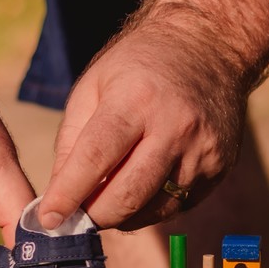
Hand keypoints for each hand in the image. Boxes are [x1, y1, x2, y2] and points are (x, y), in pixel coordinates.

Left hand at [37, 18, 245, 231]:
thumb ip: (73, 142)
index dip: (69, 193)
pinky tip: (142, 189)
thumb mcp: (94, 87)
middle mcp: (175, 128)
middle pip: (129, 193)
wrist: (209, 48)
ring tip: (108, 203)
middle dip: (96, 215)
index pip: (96, 158)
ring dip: (125, 216)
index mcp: (136, 100)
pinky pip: (179, 204)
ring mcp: (202, 151)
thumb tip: (60, 198)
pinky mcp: (219, 167)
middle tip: (78, 218)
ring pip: (156, 209)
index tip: (49, 219)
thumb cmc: (140, 67)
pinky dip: (153, 207)